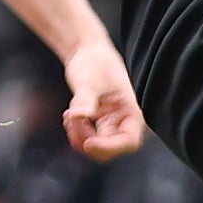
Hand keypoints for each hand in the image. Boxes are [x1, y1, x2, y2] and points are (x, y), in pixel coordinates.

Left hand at [61, 36, 143, 160]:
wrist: (87, 54)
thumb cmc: (96, 63)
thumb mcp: (90, 81)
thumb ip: (85, 101)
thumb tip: (79, 117)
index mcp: (132, 111)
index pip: (129, 141)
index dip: (110, 147)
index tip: (88, 142)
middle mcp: (123, 121)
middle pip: (110, 148)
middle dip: (88, 139)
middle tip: (72, 121)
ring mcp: (110, 123)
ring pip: (96, 144)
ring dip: (79, 136)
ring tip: (69, 116)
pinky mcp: (97, 123)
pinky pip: (86, 137)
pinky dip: (75, 131)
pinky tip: (69, 116)